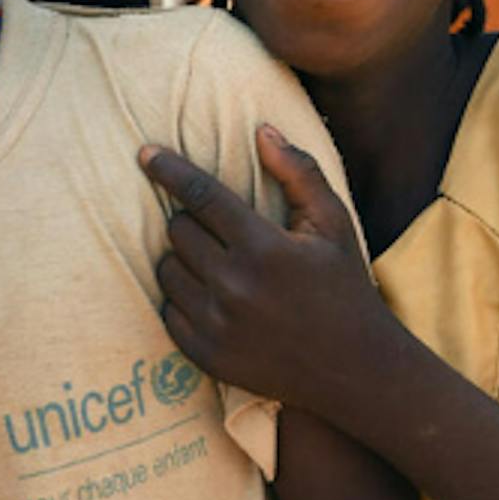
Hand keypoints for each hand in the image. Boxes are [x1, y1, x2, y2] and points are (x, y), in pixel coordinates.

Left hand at [137, 125, 397, 416]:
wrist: (353, 368)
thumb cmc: (344, 285)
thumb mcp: (334, 223)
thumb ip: (299, 172)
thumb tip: (262, 130)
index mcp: (265, 248)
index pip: (199, 196)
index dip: (168, 170)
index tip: (145, 154)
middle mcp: (235, 286)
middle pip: (178, 231)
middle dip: (192, 222)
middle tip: (220, 232)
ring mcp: (216, 325)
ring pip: (167, 269)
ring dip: (184, 260)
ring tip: (218, 265)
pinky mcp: (205, 355)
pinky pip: (169, 310)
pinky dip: (183, 298)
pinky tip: (213, 298)